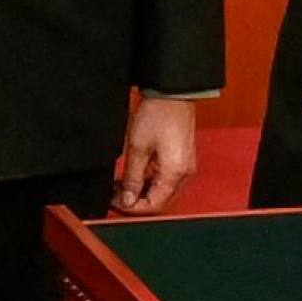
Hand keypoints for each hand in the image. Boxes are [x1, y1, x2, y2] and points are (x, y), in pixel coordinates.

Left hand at [112, 97, 196, 214]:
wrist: (172, 93)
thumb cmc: (158, 114)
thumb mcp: (137, 149)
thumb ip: (132, 179)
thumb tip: (127, 199)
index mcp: (175, 173)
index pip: (154, 205)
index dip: (132, 208)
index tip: (116, 202)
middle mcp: (184, 173)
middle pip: (160, 201)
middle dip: (137, 202)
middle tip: (116, 195)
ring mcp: (185, 166)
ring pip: (163, 191)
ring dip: (143, 191)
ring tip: (122, 184)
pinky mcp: (182, 158)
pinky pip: (167, 179)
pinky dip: (150, 181)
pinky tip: (135, 174)